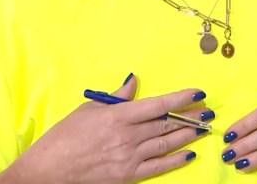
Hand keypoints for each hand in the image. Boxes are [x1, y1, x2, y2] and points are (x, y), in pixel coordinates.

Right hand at [0, 74, 210, 183]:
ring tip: (204, 128)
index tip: (199, 92)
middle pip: (167, 125)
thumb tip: (133, 82)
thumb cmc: (64, 136)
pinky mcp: (128, 176)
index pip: (159, 105)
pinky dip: (176, 160)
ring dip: (188, 135)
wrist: (48, 171)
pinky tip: (190, 153)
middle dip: (191, 116)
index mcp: (119, 116)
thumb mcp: (89, 109)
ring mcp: (129, 158)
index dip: (181, 98)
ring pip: (167, 144)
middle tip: (209, 111)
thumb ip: (116, 97)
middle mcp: (128, 136)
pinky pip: (158, 167)